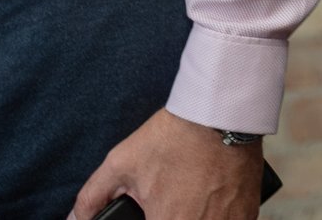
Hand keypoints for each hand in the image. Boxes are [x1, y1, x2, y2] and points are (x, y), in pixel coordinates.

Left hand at [69, 108, 261, 219]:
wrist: (220, 113)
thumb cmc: (173, 136)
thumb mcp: (122, 162)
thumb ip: (92, 197)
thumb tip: (73, 219)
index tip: (152, 212)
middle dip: (172, 215)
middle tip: (169, 203)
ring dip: (197, 218)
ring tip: (190, 201)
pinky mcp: (248, 215)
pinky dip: (218, 218)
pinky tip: (210, 204)